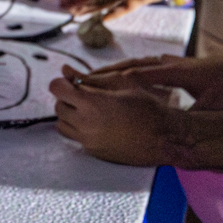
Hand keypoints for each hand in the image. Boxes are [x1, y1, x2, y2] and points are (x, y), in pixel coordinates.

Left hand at [50, 65, 178, 165]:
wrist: (166, 138)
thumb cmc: (147, 106)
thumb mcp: (121, 84)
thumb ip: (89, 78)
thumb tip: (65, 69)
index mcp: (91, 104)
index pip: (57, 89)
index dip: (62, 82)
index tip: (72, 82)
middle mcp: (86, 124)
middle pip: (58, 107)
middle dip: (66, 98)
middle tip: (83, 95)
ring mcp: (89, 141)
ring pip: (62, 125)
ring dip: (69, 115)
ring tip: (88, 110)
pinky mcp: (95, 152)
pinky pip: (76, 138)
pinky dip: (79, 130)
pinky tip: (98, 124)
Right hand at [75, 52, 222, 111]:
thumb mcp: (212, 104)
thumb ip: (193, 115)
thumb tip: (180, 131)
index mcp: (172, 72)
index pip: (135, 75)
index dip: (111, 81)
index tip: (90, 86)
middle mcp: (164, 63)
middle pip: (126, 67)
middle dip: (101, 74)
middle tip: (77, 81)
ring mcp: (166, 62)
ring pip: (130, 64)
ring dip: (109, 72)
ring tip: (89, 79)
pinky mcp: (168, 64)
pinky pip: (139, 66)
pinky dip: (123, 71)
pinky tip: (115, 78)